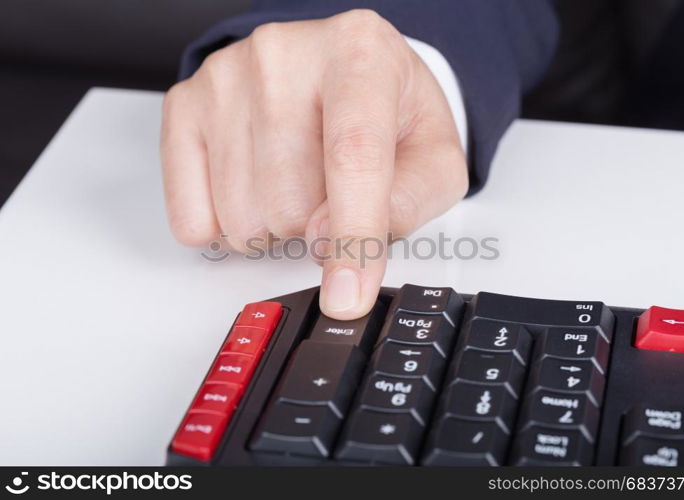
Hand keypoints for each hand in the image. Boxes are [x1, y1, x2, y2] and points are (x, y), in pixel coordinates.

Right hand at [160, 9, 467, 319]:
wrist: (337, 71)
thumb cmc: (386, 113)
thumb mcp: (433, 156)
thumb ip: (406, 202)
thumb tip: (334, 243)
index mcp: (360, 52)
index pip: (353, 157)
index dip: (353, 236)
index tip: (347, 295)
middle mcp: (284, 53)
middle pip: (290, 202)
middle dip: (315, 226)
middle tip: (329, 192)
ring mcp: (225, 77)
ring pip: (242, 216)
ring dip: (275, 227)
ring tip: (294, 184)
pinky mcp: (185, 106)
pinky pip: (193, 216)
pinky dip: (226, 228)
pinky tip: (252, 192)